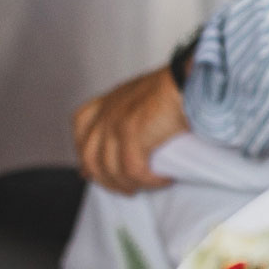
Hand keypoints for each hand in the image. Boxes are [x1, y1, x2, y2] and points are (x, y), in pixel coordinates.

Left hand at [72, 68, 188, 194]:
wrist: (188, 80)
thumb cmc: (175, 88)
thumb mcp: (142, 100)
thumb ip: (127, 117)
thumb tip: (123, 146)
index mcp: (108, 101)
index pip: (80, 126)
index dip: (84, 150)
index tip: (95, 168)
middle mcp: (107, 112)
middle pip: (89, 156)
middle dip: (105, 179)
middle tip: (127, 188)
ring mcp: (115, 122)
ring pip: (109, 169)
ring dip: (128, 184)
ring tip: (146, 186)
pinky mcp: (131, 133)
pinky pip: (133, 171)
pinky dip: (149, 181)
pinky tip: (164, 179)